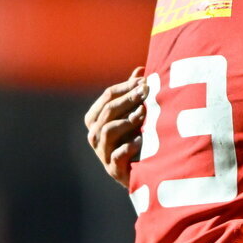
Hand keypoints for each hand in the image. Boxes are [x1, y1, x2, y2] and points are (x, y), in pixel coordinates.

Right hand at [84, 66, 147, 187]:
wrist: (142, 172)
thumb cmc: (135, 137)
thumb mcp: (133, 114)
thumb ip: (133, 93)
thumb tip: (140, 70)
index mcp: (96, 119)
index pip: (108, 96)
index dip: (126, 87)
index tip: (145, 81)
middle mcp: (95, 135)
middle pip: (107, 111)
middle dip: (128, 99)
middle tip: (146, 92)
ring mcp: (102, 153)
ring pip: (108, 131)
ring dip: (127, 120)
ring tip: (144, 113)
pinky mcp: (114, 169)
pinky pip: (116, 155)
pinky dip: (128, 146)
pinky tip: (141, 140)